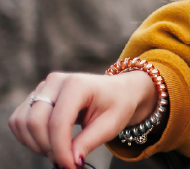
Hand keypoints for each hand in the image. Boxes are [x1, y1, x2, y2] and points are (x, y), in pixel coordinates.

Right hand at [8, 71, 157, 168]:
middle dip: (47, 148)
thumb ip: (88, 143)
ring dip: (35, 144)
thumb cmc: (117, 106)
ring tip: (58, 152)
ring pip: (22, 122)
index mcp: (77, 84)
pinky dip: (27, 137)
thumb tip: (70, 162)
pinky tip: (47, 144)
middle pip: (35, 122)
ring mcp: (42, 88)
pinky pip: (18, 121)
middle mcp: (55, 82)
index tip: (69, 166)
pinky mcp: (35, 97)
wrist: (118, 92)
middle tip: (64, 161)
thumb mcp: (110, 126)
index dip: (60, 148)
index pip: (58, 122)